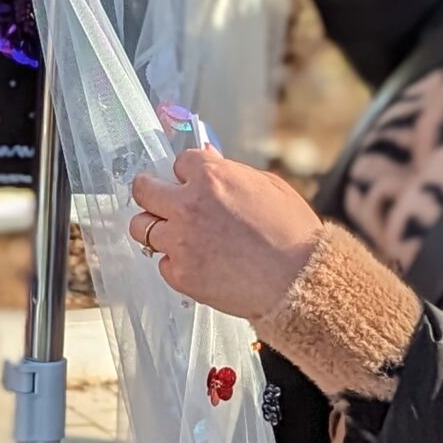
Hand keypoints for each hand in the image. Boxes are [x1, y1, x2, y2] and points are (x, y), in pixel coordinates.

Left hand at [127, 147, 322, 326]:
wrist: (300, 281)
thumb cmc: (293, 235)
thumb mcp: (269, 187)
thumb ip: (233, 172)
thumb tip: (213, 162)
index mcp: (211, 177)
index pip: (179, 162)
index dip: (188, 173)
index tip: (190, 180)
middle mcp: (188, 206)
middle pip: (144, 190)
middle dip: (151, 191)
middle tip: (157, 198)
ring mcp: (180, 241)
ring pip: (142, 228)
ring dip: (157, 228)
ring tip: (176, 235)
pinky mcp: (180, 273)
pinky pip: (163, 263)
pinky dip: (176, 263)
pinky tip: (198, 263)